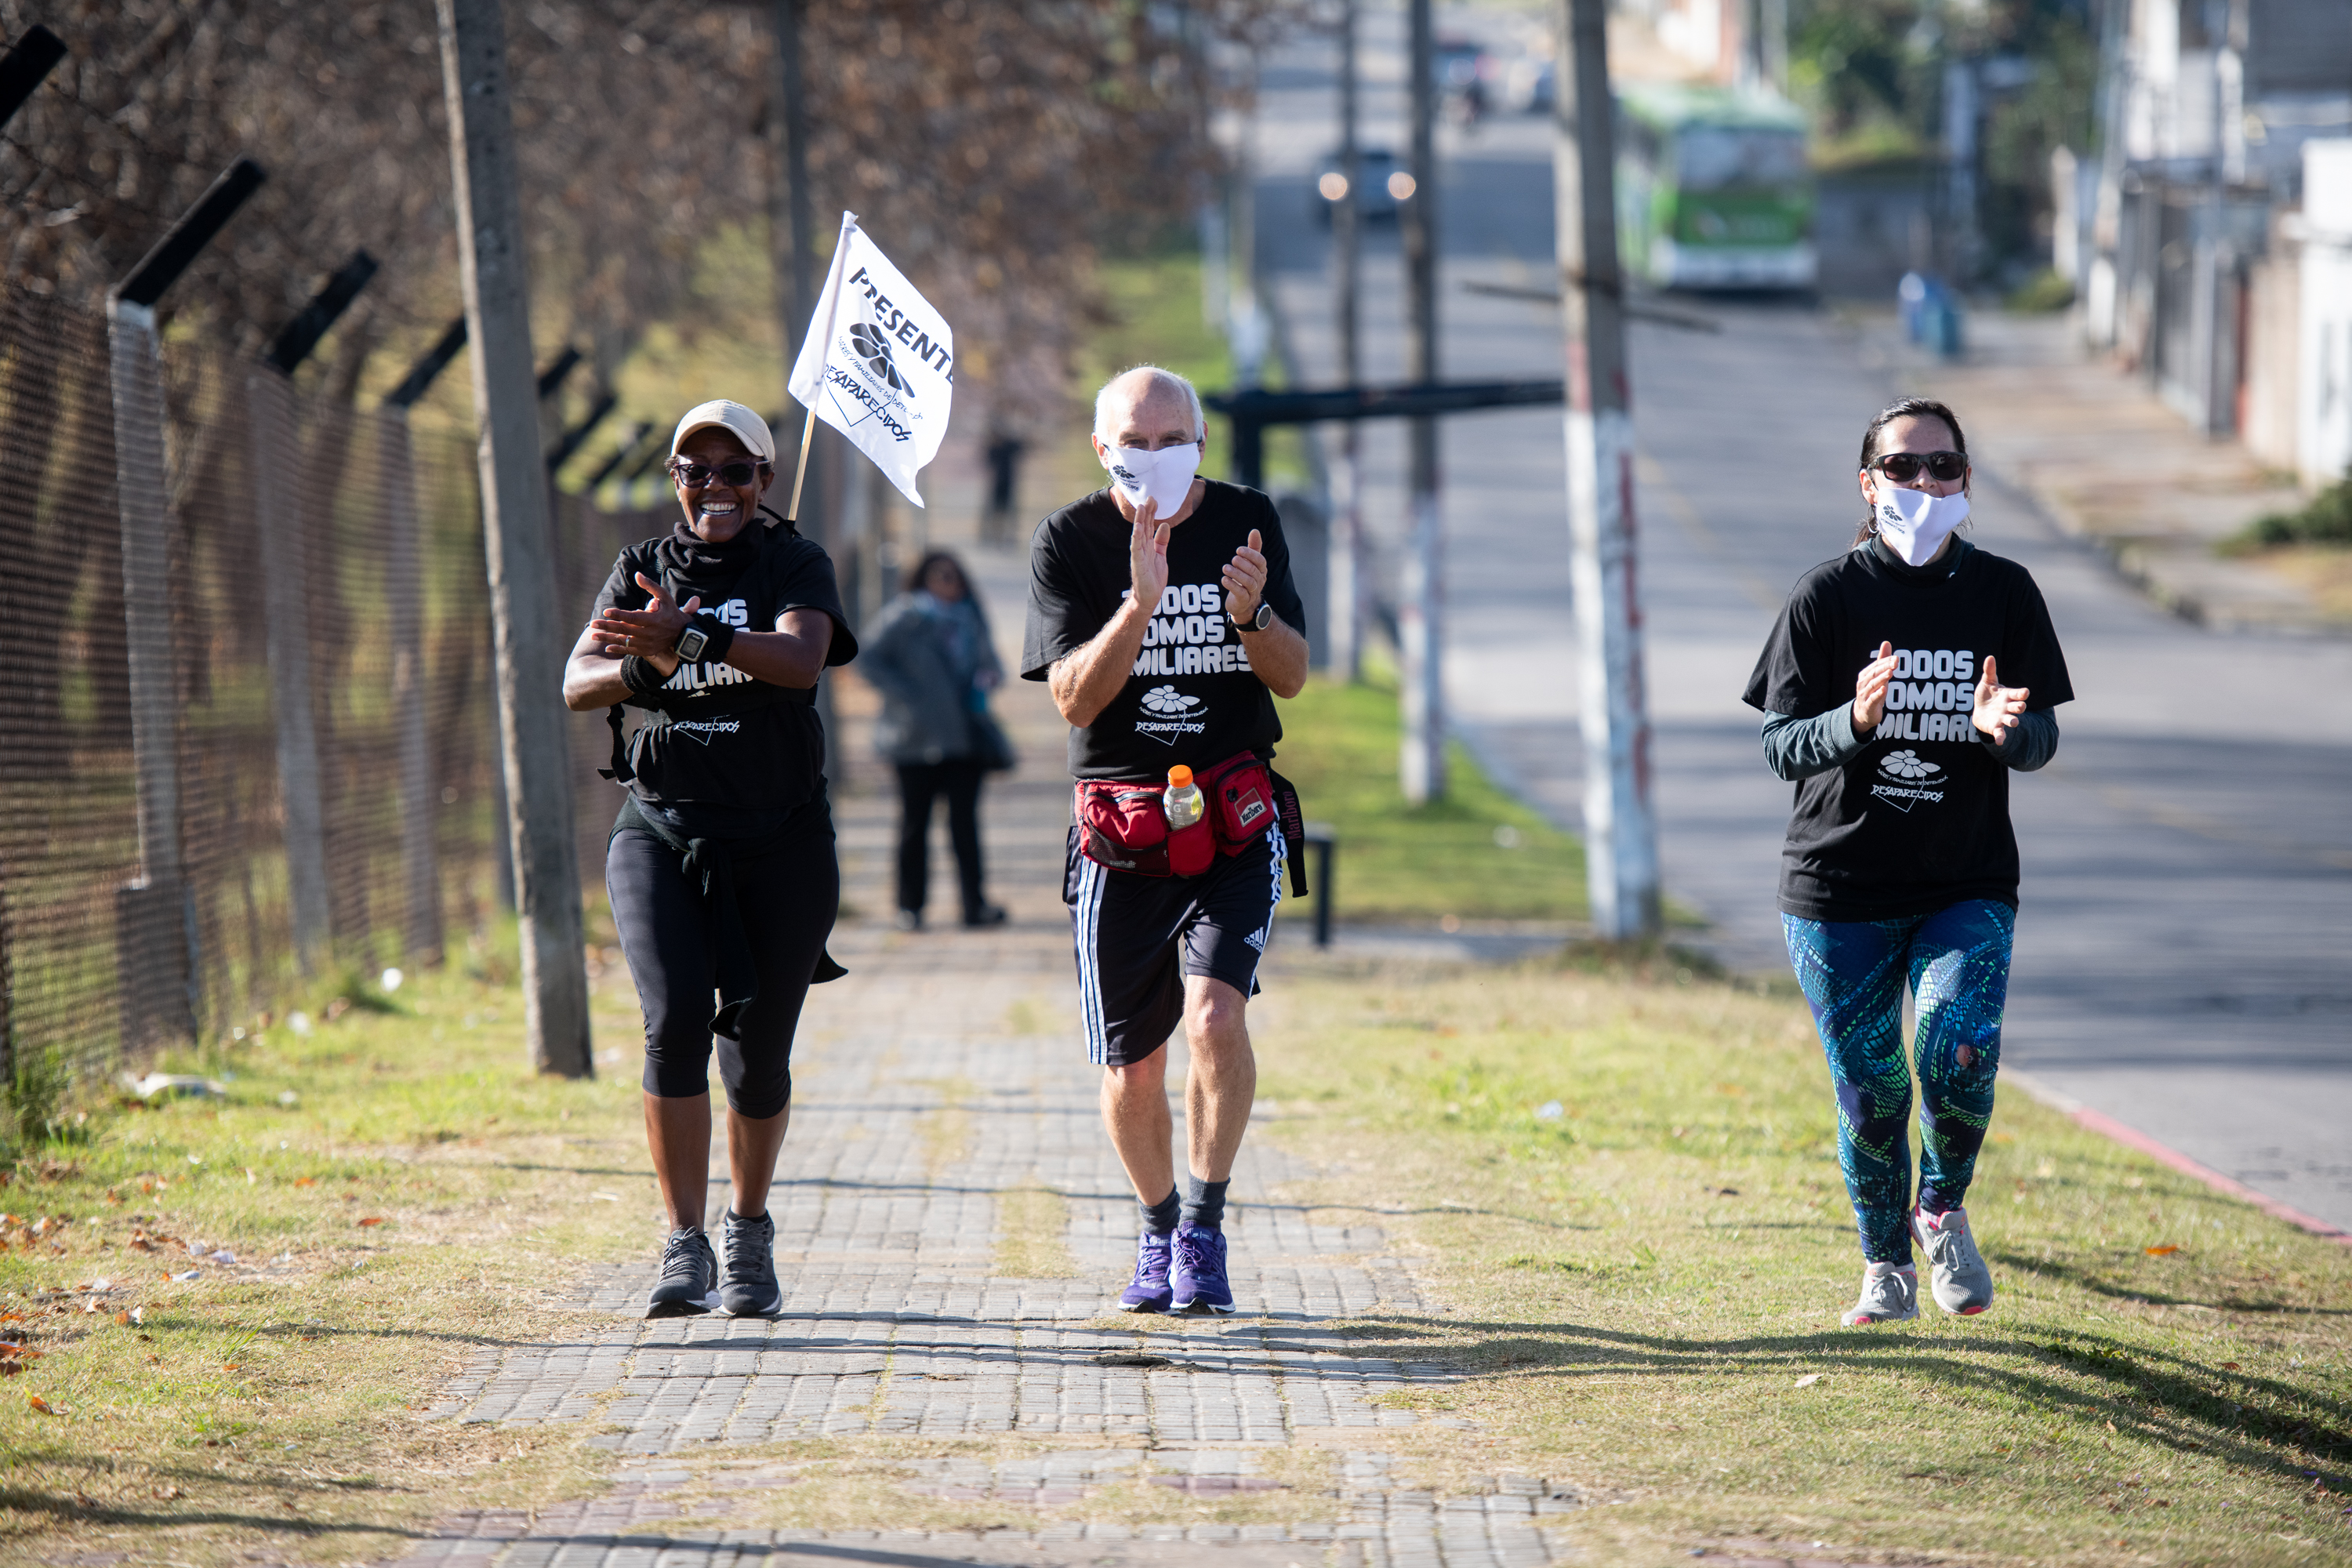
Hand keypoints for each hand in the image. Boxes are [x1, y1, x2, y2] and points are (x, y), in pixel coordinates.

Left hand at [587, 571, 701, 670]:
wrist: (683, 634)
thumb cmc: (671, 611)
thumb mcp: (664, 596)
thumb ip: (650, 585)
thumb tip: (637, 574)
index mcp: (653, 619)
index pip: (633, 617)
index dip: (619, 615)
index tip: (606, 612)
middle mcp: (650, 633)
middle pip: (625, 630)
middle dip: (608, 626)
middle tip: (593, 624)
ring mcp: (648, 643)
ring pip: (625, 641)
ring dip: (608, 638)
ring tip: (593, 635)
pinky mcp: (647, 651)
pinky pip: (630, 651)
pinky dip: (618, 649)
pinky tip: (607, 647)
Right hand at [1129, 501, 1170, 614]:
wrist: (1149, 596)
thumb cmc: (1153, 577)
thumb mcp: (1161, 555)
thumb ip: (1161, 541)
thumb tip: (1164, 525)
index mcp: (1147, 545)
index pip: (1148, 525)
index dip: (1151, 513)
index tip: (1154, 500)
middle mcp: (1141, 547)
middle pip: (1143, 526)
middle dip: (1146, 512)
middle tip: (1150, 497)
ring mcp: (1138, 554)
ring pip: (1138, 534)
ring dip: (1139, 520)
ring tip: (1142, 507)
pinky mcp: (1137, 563)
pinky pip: (1136, 548)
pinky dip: (1136, 537)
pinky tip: (1137, 528)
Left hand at [1221, 528, 1268, 625]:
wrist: (1244, 604)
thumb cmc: (1246, 579)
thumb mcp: (1250, 563)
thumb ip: (1253, 548)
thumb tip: (1255, 530)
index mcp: (1261, 570)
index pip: (1260, 561)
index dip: (1250, 555)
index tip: (1238, 550)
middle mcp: (1259, 581)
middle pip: (1253, 571)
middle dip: (1243, 564)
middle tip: (1233, 559)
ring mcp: (1252, 592)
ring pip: (1248, 582)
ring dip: (1236, 574)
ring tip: (1225, 568)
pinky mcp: (1244, 600)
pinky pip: (1240, 593)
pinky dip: (1232, 586)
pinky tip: (1224, 579)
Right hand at [1850, 641, 1896, 733]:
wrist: (1864, 714)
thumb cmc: (1873, 692)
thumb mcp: (1879, 676)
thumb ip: (1882, 660)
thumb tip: (1886, 642)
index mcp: (1865, 675)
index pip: (1876, 666)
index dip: (1885, 661)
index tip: (1896, 658)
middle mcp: (1863, 684)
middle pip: (1874, 674)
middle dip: (1884, 667)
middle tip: (1895, 663)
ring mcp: (1864, 695)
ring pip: (1872, 685)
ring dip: (1881, 678)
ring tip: (1890, 673)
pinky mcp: (1867, 706)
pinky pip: (1872, 699)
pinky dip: (1878, 694)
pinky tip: (1884, 690)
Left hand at [1971, 653, 2028, 745]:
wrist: (1980, 710)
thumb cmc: (1987, 694)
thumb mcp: (1987, 682)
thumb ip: (1989, 671)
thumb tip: (1989, 657)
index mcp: (2008, 695)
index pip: (2018, 694)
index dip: (2022, 693)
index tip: (2025, 692)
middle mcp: (2008, 707)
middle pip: (2018, 707)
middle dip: (2020, 707)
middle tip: (2021, 706)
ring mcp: (2003, 718)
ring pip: (2011, 720)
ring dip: (2013, 721)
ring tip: (2014, 722)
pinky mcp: (1996, 728)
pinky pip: (2000, 733)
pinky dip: (2001, 738)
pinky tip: (2000, 742)